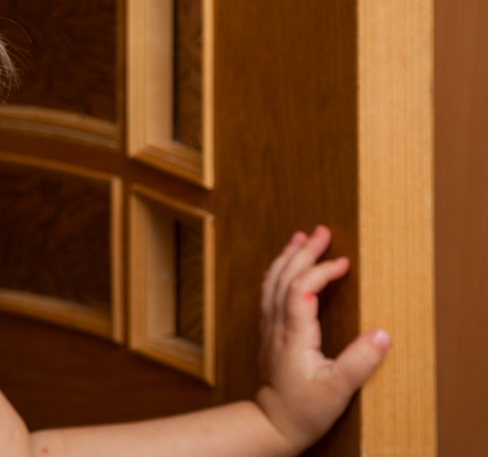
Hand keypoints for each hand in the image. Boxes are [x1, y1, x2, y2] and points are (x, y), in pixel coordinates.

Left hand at [256, 226, 389, 452]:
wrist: (275, 421)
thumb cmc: (307, 408)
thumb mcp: (339, 389)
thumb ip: (360, 361)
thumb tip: (382, 334)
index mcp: (293, 335)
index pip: (300, 291)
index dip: (320, 272)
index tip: (343, 262)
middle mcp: (277, 326)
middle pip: (284, 279)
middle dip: (303, 252)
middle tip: (322, 231)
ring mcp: (270, 328)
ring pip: (272, 283)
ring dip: (287, 257)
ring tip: (301, 237)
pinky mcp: (270, 332)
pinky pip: (269, 293)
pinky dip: (277, 273)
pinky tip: (284, 264)